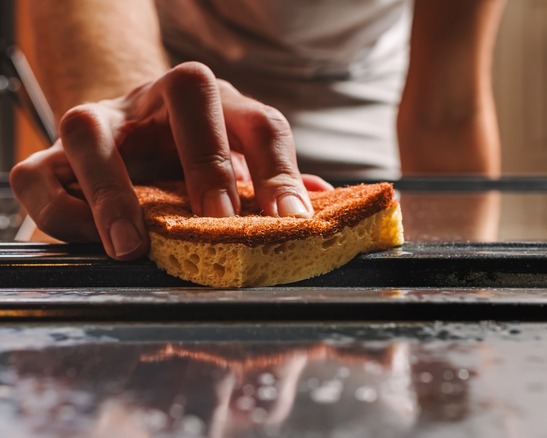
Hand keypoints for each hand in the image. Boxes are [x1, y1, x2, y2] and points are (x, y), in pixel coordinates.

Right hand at [10, 62, 331, 260]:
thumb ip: (272, 183)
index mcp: (221, 107)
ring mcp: (101, 122)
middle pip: (188, 90)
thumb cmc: (192, 160)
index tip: (293, 222)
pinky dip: (61, 211)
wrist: (127, 139)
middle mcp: (159, 100)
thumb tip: (321, 203)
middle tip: (217, 222)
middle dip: (207, 159)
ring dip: (112, 189)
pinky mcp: (51, 157)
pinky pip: (38, 175)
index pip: (261, 123)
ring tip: (134, 246)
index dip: (280, 171)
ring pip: (90, 129)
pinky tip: (91, 242)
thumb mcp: (237, 170)